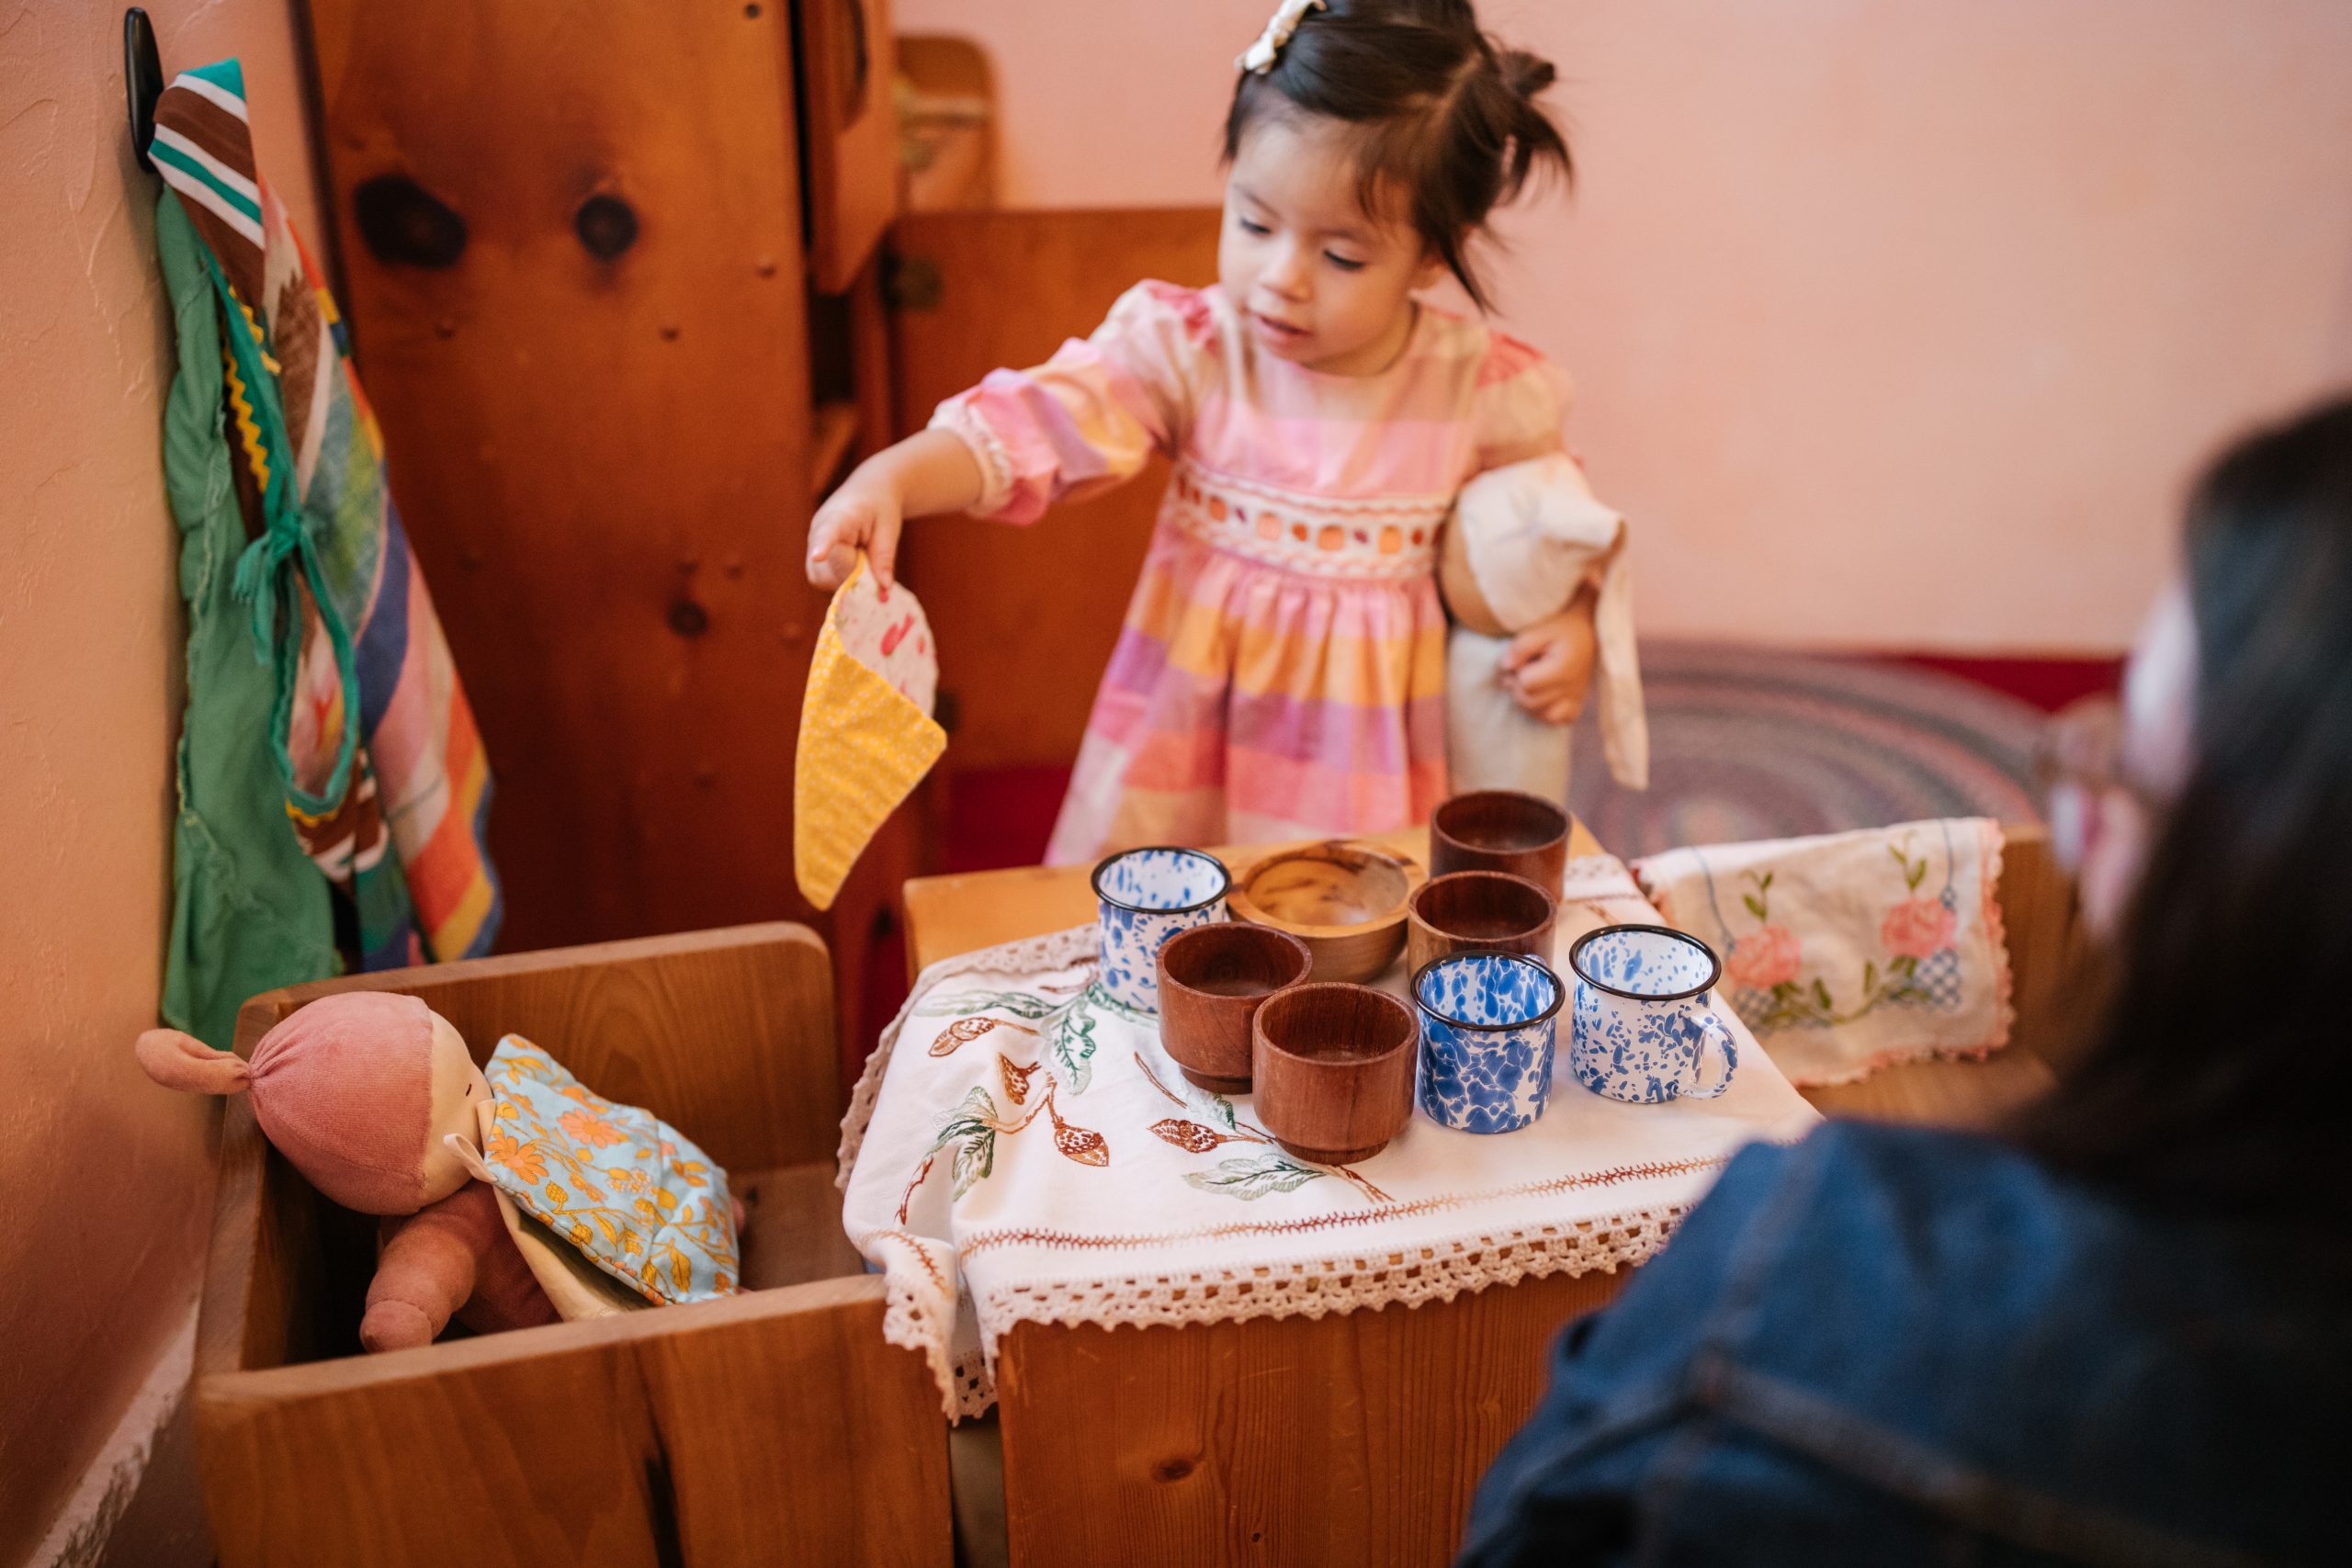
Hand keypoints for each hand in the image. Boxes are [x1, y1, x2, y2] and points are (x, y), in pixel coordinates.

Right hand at [806, 471, 903, 590]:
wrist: (867, 492)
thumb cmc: (880, 507)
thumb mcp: (889, 529)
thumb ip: (885, 558)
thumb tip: (883, 591)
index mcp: (841, 515)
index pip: (829, 531)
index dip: (823, 545)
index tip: (819, 556)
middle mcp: (818, 529)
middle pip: (828, 568)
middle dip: (851, 576)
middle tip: (871, 560)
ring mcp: (812, 544)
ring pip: (822, 579)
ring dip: (845, 580)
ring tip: (861, 556)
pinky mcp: (812, 556)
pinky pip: (823, 579)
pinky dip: (840, 579)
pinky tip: (853, 562)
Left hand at [1499, 597, 1598, 724]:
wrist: (1588, 630)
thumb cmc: (1562, 627)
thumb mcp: (1540, 629)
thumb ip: (1520, 647)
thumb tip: (1506, 667)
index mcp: (1562, 668)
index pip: (1526, 684)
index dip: (1518, 673)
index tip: (1522, 660)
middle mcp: (1572, 687)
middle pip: (1531, 703)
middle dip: (1519, 688)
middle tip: (1522, 671)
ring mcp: (1577, 697)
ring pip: (1543, 716)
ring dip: (1529, 703)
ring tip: (1530, 684)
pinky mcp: (1578, 702)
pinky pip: (1560, 721)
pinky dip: (1547, 714)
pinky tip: (1543, 698)